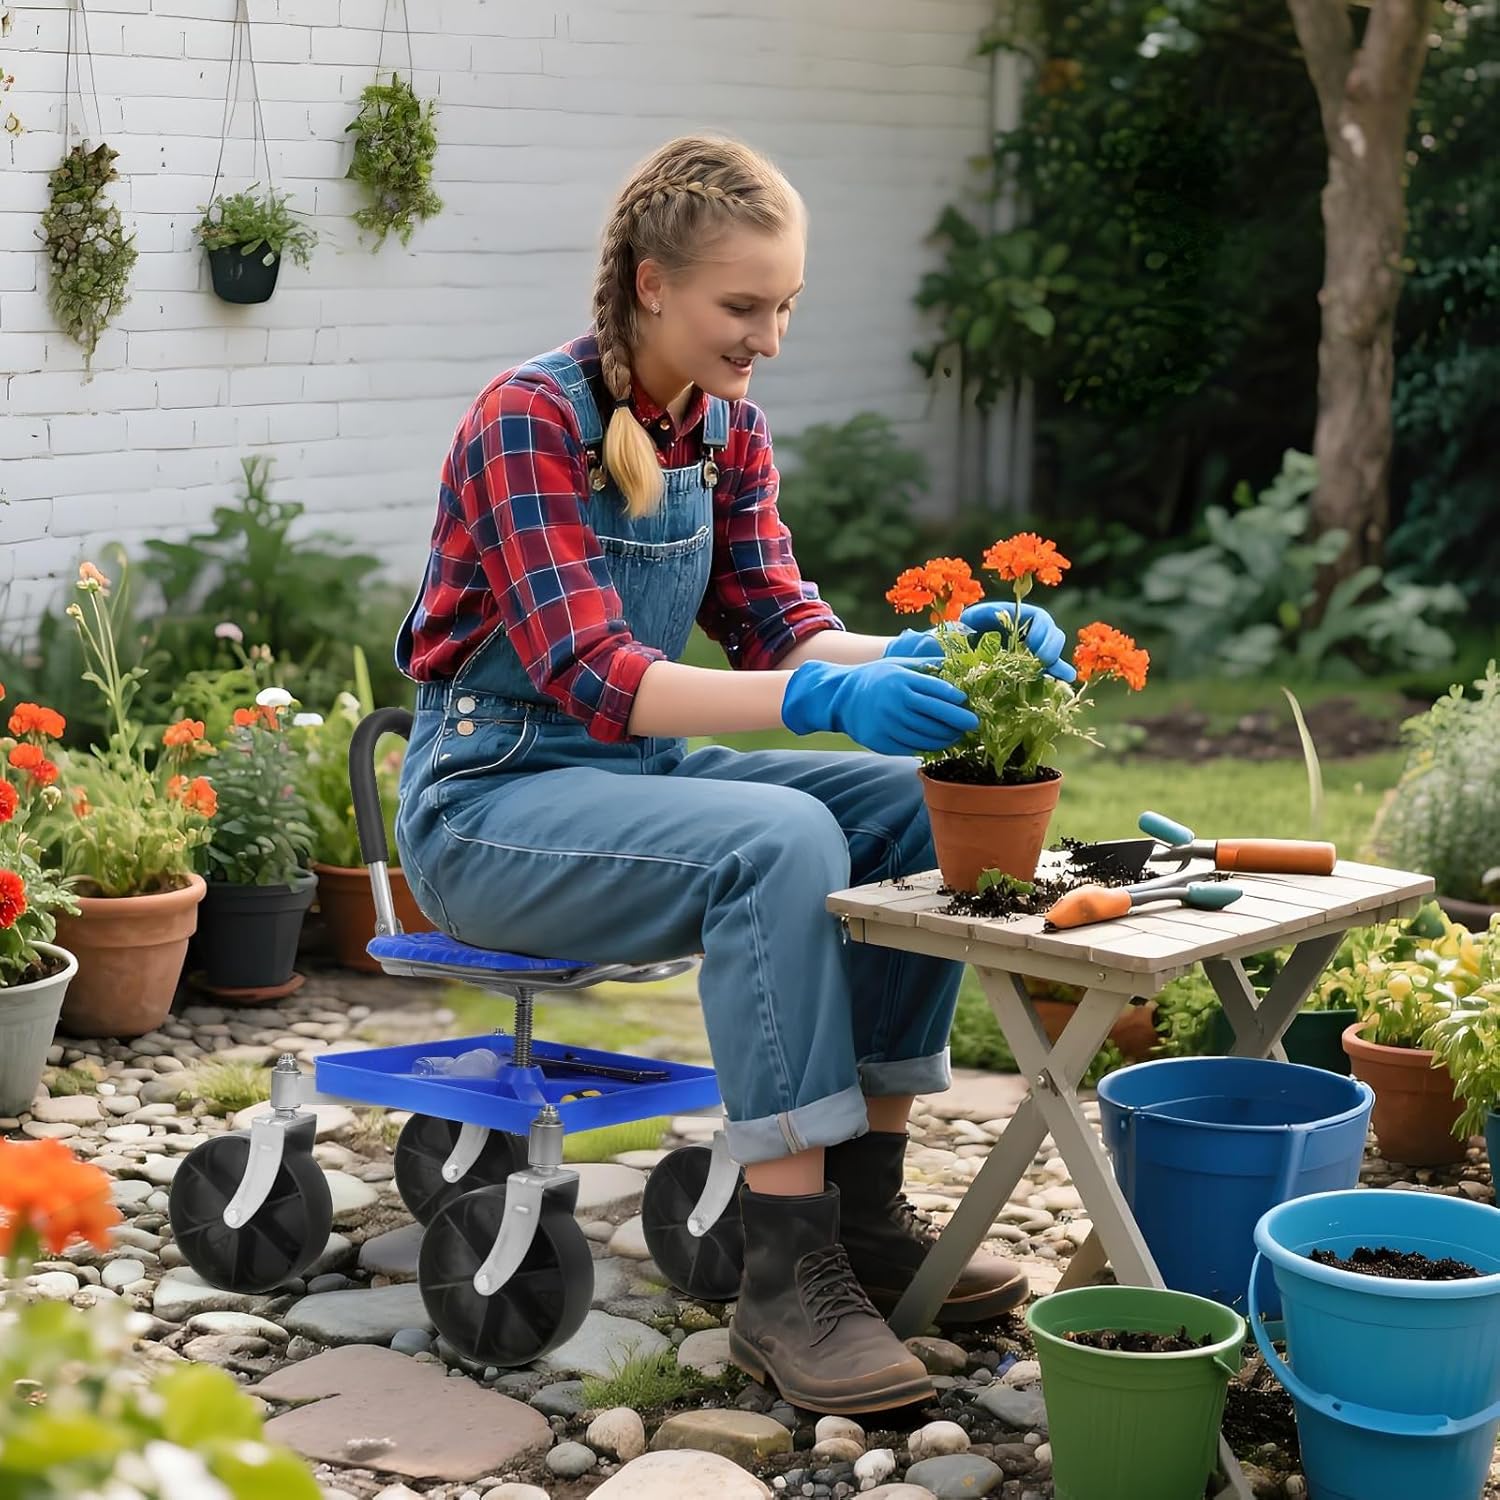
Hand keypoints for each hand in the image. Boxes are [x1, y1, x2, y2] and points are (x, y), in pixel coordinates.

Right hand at [782, 657, 978, 756]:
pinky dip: (928, 747)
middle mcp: (895, 702)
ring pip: (926, 736)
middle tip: (972, 724)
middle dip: (958, 722)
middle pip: (936, 716)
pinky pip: (912, 748)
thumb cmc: (877, 678)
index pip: (938, 691)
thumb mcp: (899, 664)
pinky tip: (937, 743)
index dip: (956, 700)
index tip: (969, 704)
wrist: (842, 697)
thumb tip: (958, 667)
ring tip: (956, 735)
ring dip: (946, 737)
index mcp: (902, 680)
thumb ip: (927, 666)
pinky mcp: (881, 742)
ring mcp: (887, 724)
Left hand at [882, 602, 1075, 683]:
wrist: (937, 659)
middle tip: (1044, 662)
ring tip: (1063, 676)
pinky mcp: (1021, 664)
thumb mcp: (946, 637)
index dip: (1041, 630)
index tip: (1035, 649)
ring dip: (1057, 661)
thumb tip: (950, 636)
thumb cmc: (940, 645)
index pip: (1033, 616)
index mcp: (999, 616)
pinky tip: (1064, 681)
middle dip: (1051, 645)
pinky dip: (1054, 672)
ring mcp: (1020, 646)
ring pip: (1048, 648)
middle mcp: (1014, 628)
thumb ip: (954, 635)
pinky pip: (1043, 666)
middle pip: (1046, 630)